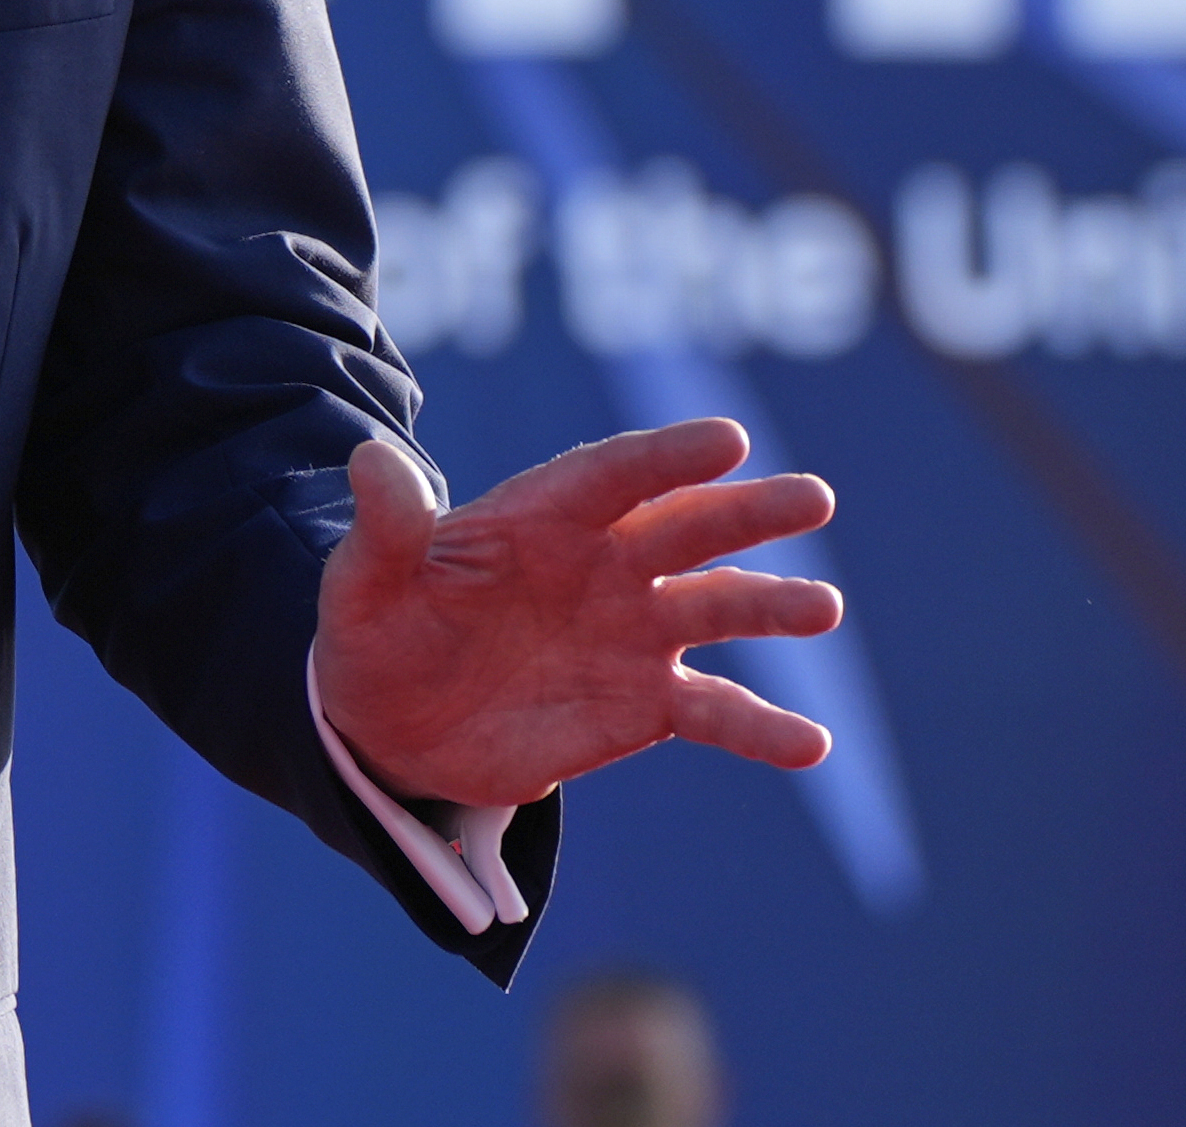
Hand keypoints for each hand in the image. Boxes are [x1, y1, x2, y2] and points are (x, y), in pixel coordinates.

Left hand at [311, 419, 840, 810]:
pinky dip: (763, 729)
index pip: (616, 475)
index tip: (729, 441)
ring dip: (771, 606)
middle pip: (687, 527)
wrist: (392, 726)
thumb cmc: (379, 632)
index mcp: (544, 516)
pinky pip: (715, 711)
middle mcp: (604, 563)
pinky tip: (811, 746)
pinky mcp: (645, 705)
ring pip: (717, 608)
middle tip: (813, 498)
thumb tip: (371, 461)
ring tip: (821, 607)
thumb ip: (386, 528)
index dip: (670, 458)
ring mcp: (632, 632)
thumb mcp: (363, 582)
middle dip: (748, 512)